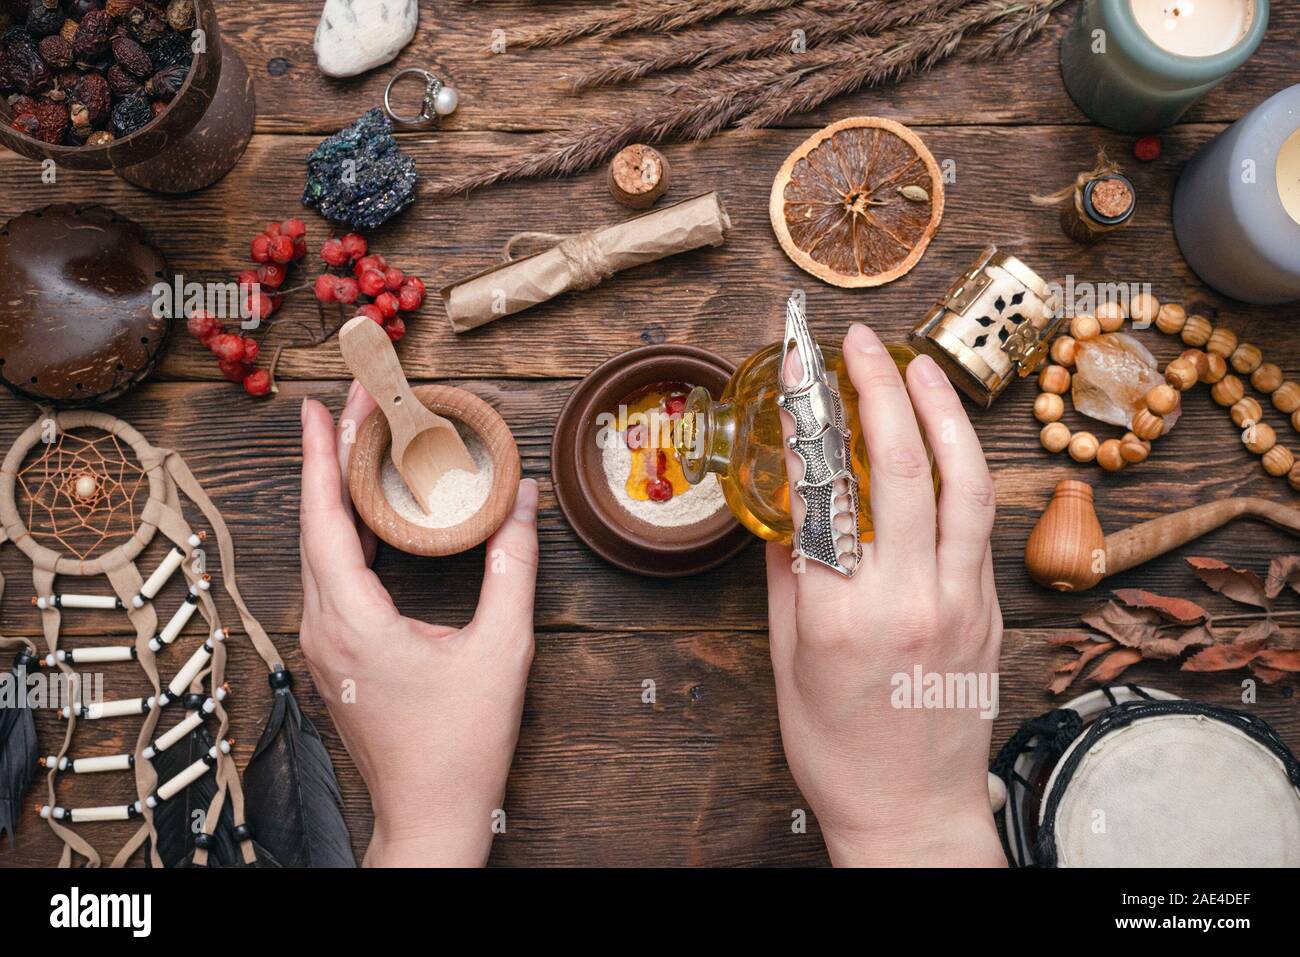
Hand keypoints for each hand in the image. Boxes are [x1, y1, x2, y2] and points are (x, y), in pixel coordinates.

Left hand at [298, 383, 539, 866]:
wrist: (431, 814)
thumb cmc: (463, 744)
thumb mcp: (502, 648)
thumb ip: (514, 567)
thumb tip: (523, 499)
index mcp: (353, 622)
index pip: (326, 519)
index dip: (325, 457)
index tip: (322, 406)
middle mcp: (324, 628)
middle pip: (315, 525)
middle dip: (331, 460)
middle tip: (353, 407)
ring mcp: (324, 646)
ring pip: (317, 552)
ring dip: (336, 495)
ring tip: (360, 446)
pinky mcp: (336, 657)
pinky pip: (330, 578)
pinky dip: (344, 534)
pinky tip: (367, 514)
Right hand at [767, 323, 1004, 866]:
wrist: (912, 812)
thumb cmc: (838, 748)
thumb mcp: (786, 662)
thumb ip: (786, 576)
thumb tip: (786, 510)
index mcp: (838, 617)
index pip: (822, 492)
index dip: (808, 421)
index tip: (799, 373)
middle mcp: (907, 601)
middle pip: (902, 469)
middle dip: (881, 390)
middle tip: (862, 343)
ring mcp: (959, 604)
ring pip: (964, 485)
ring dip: (943, 414)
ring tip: (920, 364)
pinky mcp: (989, 613)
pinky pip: (979, 525)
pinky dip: (962, 471)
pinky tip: (945, 440)